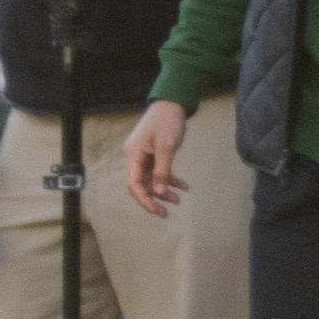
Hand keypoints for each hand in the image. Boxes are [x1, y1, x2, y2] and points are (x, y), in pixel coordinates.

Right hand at [124, 100, 189, 217]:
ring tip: (179, 200)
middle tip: (165, 213)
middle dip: (152, 199)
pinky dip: (170, 179)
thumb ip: (163, 170)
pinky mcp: (153, 154)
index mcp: (133, 155)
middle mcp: (135, 157)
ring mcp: (143, 156)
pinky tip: (184, 186)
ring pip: (150, 179)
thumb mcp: (166, 147)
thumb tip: (159, 192)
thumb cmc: (167, 122)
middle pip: (140, 184)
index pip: (134, 183)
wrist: (171, 105)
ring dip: (163, 190)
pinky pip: (159, 171)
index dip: (144, 200)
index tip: (157, 211)